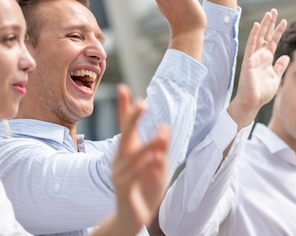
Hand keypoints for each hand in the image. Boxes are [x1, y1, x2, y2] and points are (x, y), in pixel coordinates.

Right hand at [112, 84, 169, 232]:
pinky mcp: (124, 190)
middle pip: (125, 135)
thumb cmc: (146, 187)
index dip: (125, 108)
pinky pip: (135, 177)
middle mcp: (121, 160)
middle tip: (142, 104)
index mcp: (128, 151)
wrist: (134, 217)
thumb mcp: (158, 165)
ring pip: (133, 157)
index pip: (125, 126)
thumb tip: (164, 127)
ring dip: (148, 146)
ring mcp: (120, 175)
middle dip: (132, 119)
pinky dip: (145, 167)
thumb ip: (160, 147)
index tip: (124, 89)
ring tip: (161, 137)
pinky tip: (155, 159)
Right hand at [227, 9, 289, 128]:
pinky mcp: (248, 61)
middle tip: (274, 11)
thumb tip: (286, 56)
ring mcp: (254, 57)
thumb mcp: (275, 78)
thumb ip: (280, 66)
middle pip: (266, 35)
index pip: (273, 41)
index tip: (284, 21)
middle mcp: (260, 55)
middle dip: (270, 23)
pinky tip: (257, 25)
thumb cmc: (262, 92)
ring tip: (269, 14)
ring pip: (259, 37)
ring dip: (264, 25)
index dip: (278, 31)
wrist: (252, 102)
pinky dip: (254, 35)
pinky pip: (251, 45)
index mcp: (267, 59)